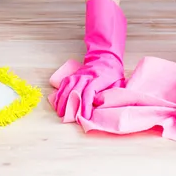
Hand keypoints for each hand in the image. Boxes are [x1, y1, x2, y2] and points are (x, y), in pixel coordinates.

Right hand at [52, 0, 126, 120]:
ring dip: (62, 100)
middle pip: (75, 91)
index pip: (89, 93)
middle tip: (67, 118)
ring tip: (59, 112)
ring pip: (67, 87)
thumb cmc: (113, 74)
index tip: (85, 116)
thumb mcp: (118, 84)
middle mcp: (86, 76)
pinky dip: (59, 93)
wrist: (106, 58)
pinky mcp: (73, 75)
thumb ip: (110, 95)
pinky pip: (64, 83)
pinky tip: (57, 102)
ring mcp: (78, 75)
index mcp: (98, 79)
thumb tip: (99, 106)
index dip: (85, 105)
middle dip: (70, 105)